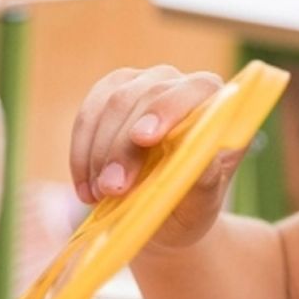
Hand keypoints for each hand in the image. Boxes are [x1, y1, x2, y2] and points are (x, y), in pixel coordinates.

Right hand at [69, 65, 241, 249]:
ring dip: (99, 153)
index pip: (197, 89)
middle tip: (112, 188)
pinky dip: (82, 153)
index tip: (143, 139)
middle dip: (124, 146)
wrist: (166, 213)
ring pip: (112, 104)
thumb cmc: (191, 206)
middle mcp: (180, 84)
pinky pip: (87, 116)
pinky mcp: (108, 94)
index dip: (168, 110)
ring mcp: (142, 84)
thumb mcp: (202, 204)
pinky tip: (86, 188)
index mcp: (216, 104)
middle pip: (147, 97)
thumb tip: (202, 159)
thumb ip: (205, 180)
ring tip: (99, 195)